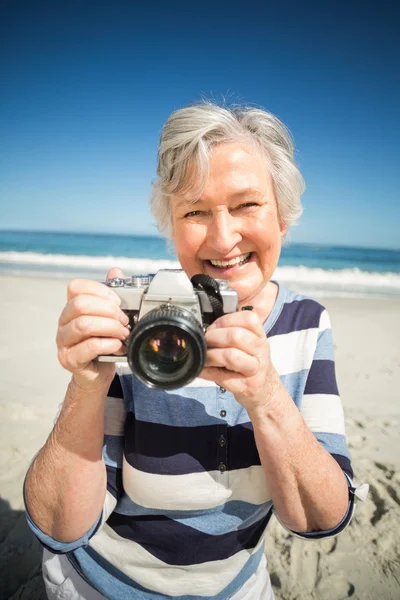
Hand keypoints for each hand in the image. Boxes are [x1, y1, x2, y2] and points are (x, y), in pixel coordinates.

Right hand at [56, 267, 129, 390]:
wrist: (97, 373)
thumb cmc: (102, 344)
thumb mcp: (109, 317)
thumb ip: (110, 295)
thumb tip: (115, 271)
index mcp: (72, 307)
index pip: (76, 287)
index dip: (100, 290)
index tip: (118, 301)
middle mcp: (64, 322)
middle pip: (80, 305)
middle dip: (108, 311)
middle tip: (124, 320)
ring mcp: (63, 341)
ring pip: (83, 325)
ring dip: (110, 327)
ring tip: (123, 333)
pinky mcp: (69, 359)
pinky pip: (88, 347)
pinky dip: (108, 344)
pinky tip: (117, 345)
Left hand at [200, 310, 279, 412]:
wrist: (265, 390)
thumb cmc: (251, 363)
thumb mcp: (250, 344)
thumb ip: (234, 331)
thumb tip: (207, 327)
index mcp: (260, 337)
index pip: (248, 319)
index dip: (226, 320)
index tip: (214, 327)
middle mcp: (260, 351)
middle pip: (236, 336)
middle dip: (214, 337)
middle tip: (206, 341)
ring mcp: (254, 370)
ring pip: (230, 356)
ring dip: (211, 355)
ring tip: (205, 357)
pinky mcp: (245, 386)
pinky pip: (221, 376)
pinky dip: (206, 371)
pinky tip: (202, 369)